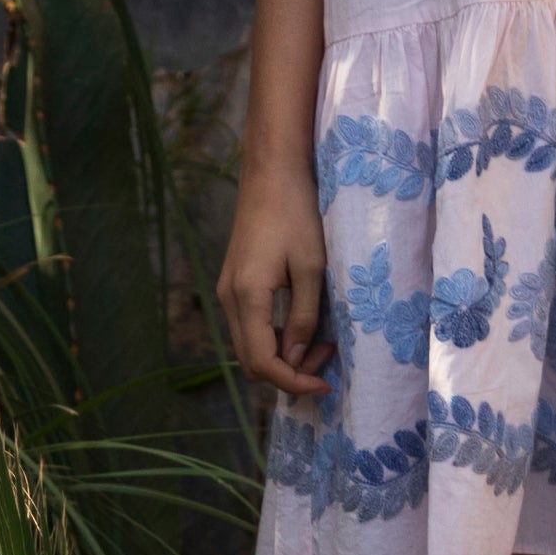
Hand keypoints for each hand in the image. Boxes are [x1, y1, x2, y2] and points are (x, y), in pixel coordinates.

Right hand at [216, 163, 333, 396]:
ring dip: (281, 354)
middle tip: (327, 357)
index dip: (294, 381)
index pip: (263, 363)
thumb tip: (295, 360)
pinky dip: (273, 335)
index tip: (326, 384)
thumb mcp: (311, 266)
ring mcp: (228, 289)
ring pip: (249, 344)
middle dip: (289, 371)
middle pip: (251, 360)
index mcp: (246, 297)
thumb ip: (303, 316)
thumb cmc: (297, 212)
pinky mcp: (234, 280)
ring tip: (320, 341)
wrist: (272, 171)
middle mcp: (229, 298)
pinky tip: (301, 324)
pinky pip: (249, 324)